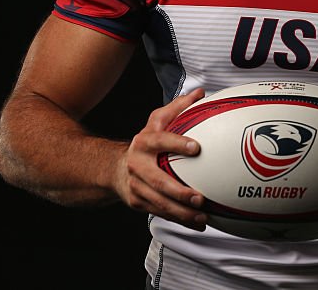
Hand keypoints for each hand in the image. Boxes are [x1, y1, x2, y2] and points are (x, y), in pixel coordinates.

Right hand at [114, 87, 208, 230]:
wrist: (115, 167)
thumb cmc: (147, 142)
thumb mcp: (157, 121)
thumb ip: (178, 107)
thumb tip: (200, 93)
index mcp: (144, 142)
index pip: (160, 141)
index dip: (177, 143)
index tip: (196, 148)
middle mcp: (138, 164)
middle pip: (158, 180)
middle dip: (179, 191)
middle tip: (200, 198)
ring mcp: (137, 186)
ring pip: (159, 202)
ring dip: (182, 212)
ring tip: (202, 215)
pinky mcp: (139, 202)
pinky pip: (161, 212)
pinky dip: (179, 219)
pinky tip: (198, 223)